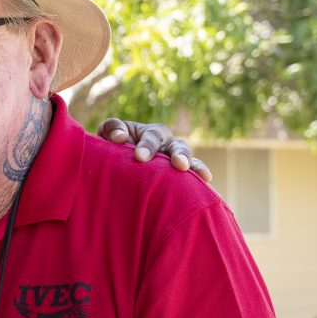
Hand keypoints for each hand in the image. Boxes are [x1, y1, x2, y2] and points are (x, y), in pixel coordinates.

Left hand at [97, 118, 212, 182]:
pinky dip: (200, 181)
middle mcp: (168, 145)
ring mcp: (176, 161)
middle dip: (179, 155)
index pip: (152, 137)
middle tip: (179, 164)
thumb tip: (120, 138)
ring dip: (195, 167)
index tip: (139, 157)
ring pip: (190, 161)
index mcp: (153, 133)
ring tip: (202, 176)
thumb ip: (113, 128)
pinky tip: (207, 189)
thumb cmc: (114, 145)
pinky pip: (193, 179)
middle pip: (178, 146)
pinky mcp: (179, 177)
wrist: (117, 164)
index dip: (147, 146)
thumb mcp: (109, 133)